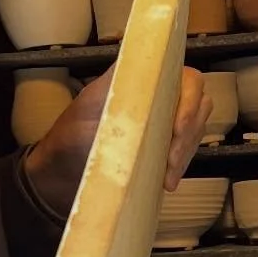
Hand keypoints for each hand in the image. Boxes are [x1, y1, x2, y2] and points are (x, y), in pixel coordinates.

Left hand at [24, 66, 210, 214]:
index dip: (189, 100)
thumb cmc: (69, 140)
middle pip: (197, 102)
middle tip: (171, 160)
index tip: (177, 129)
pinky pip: (185, 148)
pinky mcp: (163, 142)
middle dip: (188, 133)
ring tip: (168, 175)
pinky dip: (180, 165)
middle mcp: (155, 92)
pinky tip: (167, 180)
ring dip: (185, 151)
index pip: (184, 77)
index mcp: (138, 76)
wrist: (60, 173)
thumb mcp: (87, 117)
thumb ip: (116, 103)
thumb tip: (141, 99)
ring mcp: (163, 117)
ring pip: (194, 127)